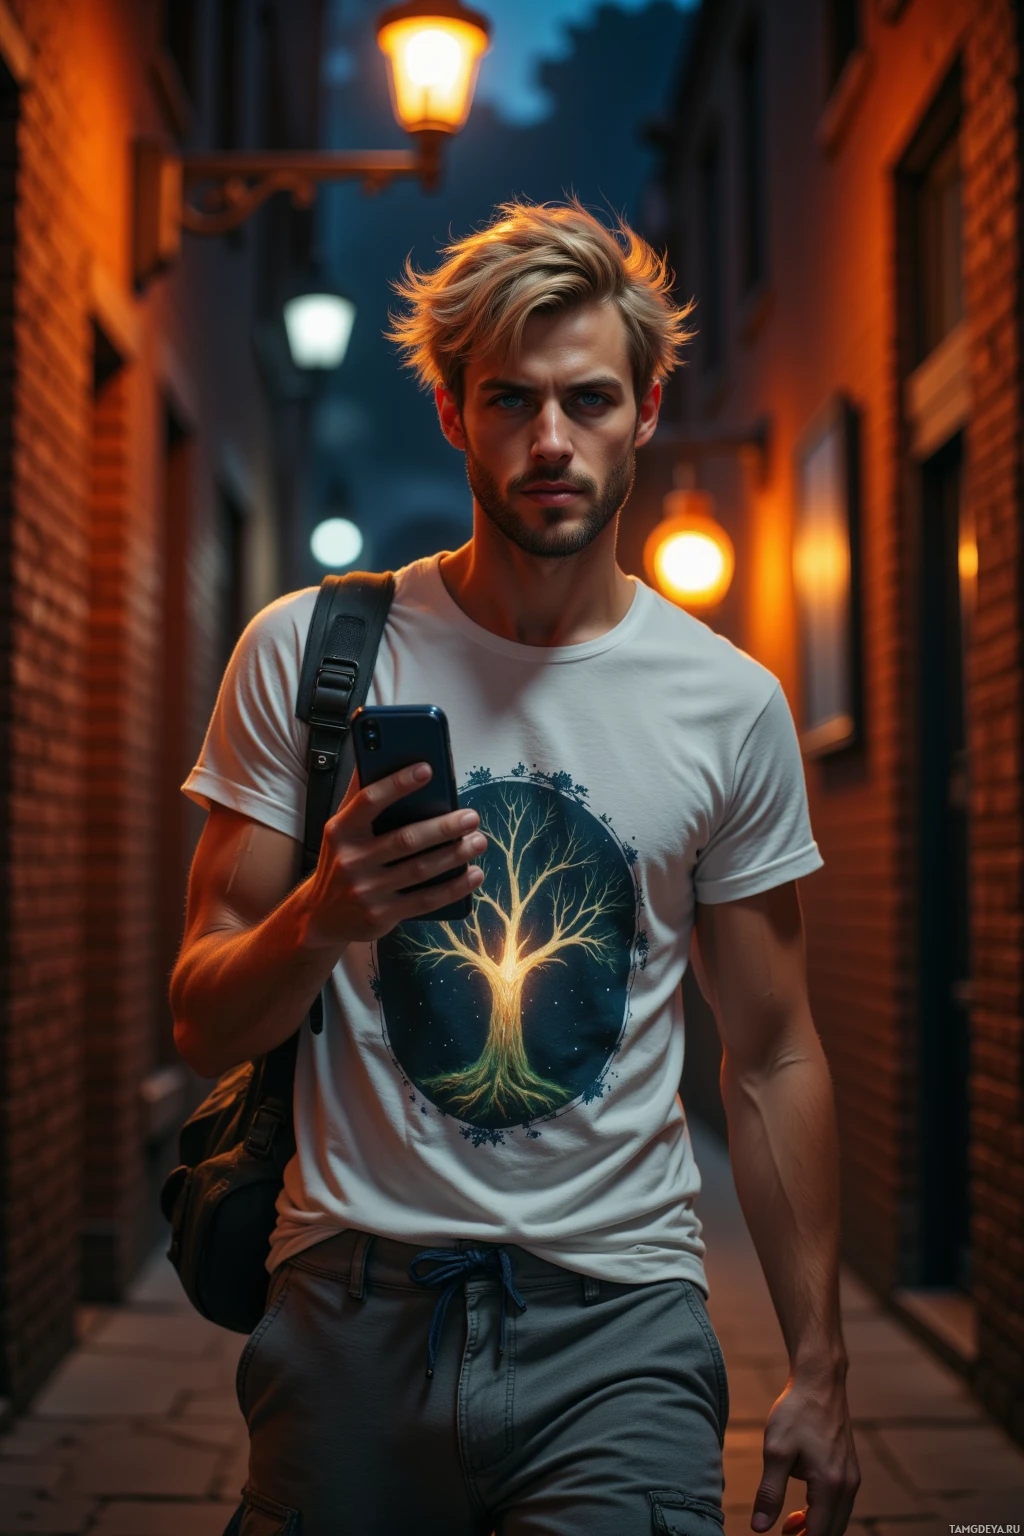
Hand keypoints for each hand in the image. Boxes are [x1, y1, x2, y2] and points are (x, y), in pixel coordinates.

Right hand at [302, 762, 484, 946]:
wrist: (320, 915)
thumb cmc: (341, 859)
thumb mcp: (340, 827)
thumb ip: (358, 794)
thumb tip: (373, 751)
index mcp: (340, 830)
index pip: (369, 800)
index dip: (397, 783)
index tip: (427, 768)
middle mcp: (351, 860)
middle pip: (405, 839)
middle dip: (443, 827)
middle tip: (472, 816)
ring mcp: (366, 890)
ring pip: (420, 870)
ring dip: (455, 854)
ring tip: (479, 840)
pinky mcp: (381, 915)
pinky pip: (425, 900)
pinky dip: (453, 887)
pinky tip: (474, 874)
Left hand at [751, 1368, 859, 1535]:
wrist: (819, 1381)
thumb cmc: (797, 1412)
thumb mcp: (775, 1451)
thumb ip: (770, 1493)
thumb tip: (760, 1528)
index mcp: (831, 1485)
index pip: (820, 1535)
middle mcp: (848, 1485)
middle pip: (833, 1532)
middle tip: (783, 1535)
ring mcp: (852, 1477)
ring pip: (838, 1520)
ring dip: (816, 1529)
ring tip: (788, 1526)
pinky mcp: (849, 1469)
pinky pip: (839, 1504)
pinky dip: (823, 1514)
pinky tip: (801, 1509)